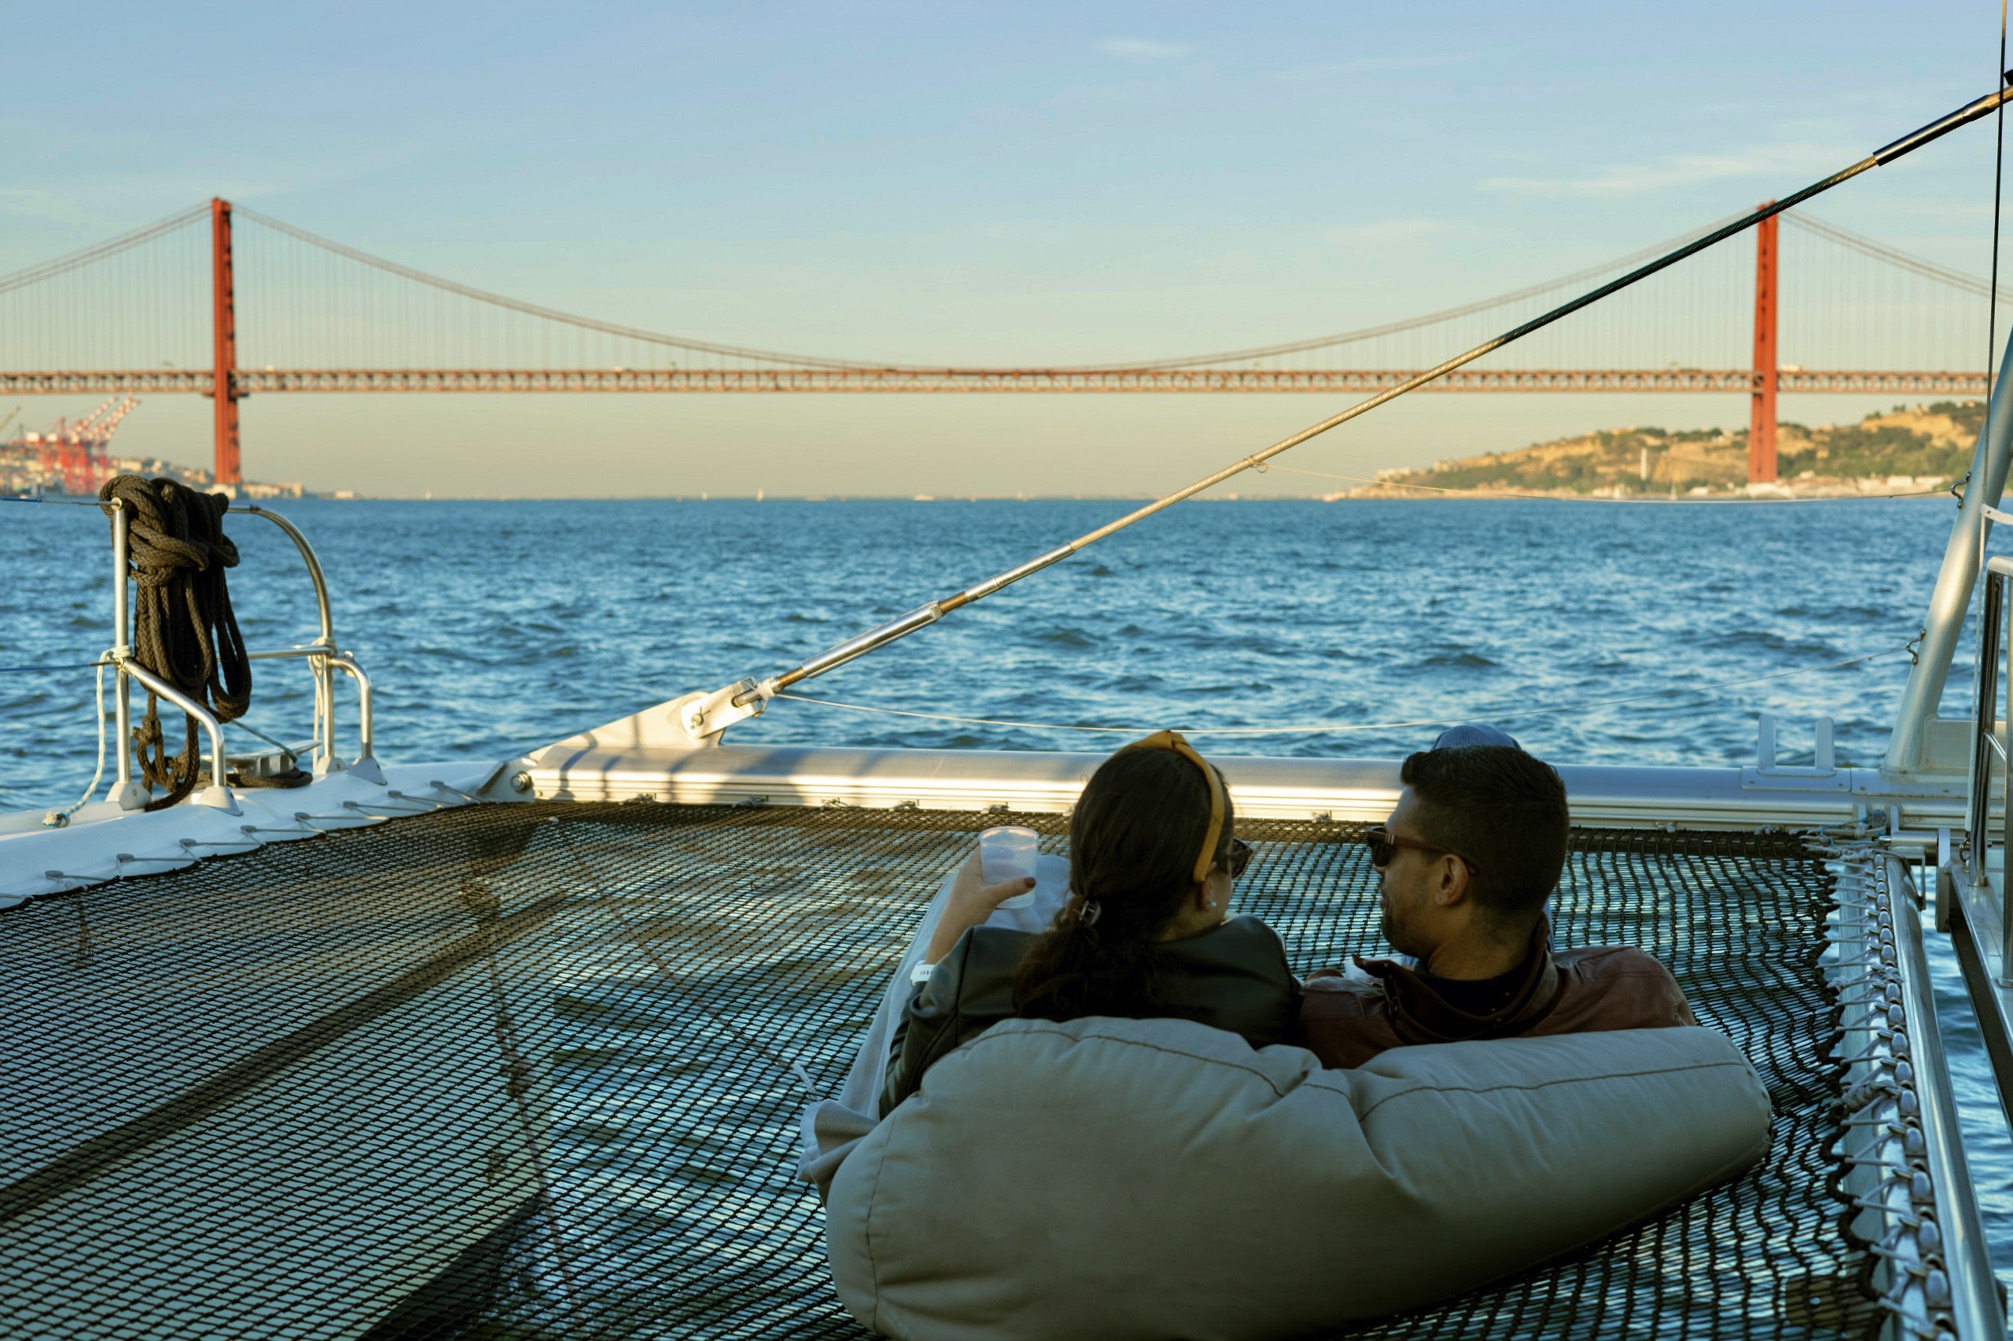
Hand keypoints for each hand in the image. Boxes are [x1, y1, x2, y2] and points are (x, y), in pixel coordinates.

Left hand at [924, 848, 1036, 964]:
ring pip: (988, 878)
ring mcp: (969, 889)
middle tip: (1020, 866)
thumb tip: (1032, 880)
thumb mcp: (991, 897)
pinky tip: (1009, 897)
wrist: (951, 934)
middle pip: (988, 864)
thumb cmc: (966, 911)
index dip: (996, 847)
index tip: (1012, 848)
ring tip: (1017, 880)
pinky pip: (987, 891)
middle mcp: (968, 876)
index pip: (982, 850)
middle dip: (1004, 864)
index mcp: (969, 869)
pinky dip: (998, 891)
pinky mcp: (971, 901)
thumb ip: (1011, 888)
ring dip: (1002, 878)